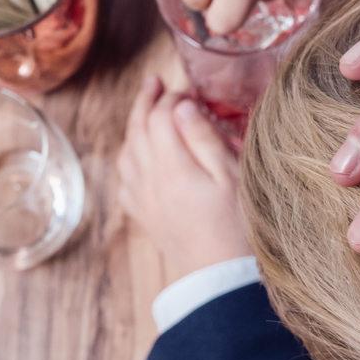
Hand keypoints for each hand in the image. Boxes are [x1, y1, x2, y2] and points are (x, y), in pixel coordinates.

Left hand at [117, 75, 249, 282]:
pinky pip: (125, 178)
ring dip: (134, 126)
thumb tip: (181, 106)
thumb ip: (203, 139)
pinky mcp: (144, 215)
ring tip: (147, 112)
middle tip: (155, 82)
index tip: (190, 91)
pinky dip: (129, 157)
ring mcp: (142, 198)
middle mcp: (148, 180)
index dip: (173, 97)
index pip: (160, 116)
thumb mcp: (229, 178)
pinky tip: (139, 155)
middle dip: (145, 102)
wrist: (220, 276)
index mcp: (172, 166)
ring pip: (126, 151)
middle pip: (137, 129)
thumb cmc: (235, 228)